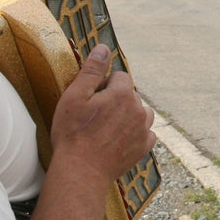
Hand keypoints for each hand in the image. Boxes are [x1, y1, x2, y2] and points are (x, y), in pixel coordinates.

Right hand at [50, 44, 155, 188]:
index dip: (103, 86)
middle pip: (130, 94)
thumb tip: (103, 48)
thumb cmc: (73, 134)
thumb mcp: (75, 96)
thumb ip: (92, 70)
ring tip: (107, 127)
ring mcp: (143, 130)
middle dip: (116, 99)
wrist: (81, 171)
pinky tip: (118, 139)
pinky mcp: (143, 148)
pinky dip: (135, 133)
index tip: (90, 100)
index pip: (119, 77)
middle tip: (94, 116)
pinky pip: (145, 132)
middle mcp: (139, 110)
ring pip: (141, 112)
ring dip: (128, 115)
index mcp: (123, 94)